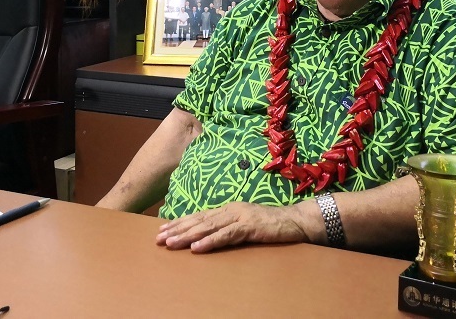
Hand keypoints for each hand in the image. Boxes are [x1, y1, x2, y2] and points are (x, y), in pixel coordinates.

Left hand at [156, 201, 309, 252]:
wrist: (296, 221)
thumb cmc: (271, 225)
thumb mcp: (246, 225)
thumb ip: (229, 228)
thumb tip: (208, 236)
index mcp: (229, 209)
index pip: (199, 216)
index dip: (180, 222)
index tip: (162, 230)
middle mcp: (231, 210)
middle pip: (199, 220)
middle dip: (178, 229)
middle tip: (159, 238)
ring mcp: (240, 217)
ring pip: (208, 227)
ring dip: (188, 236)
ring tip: (171, 243)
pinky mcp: (250, 227)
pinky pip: (226, 235)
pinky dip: (210, 241)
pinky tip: (197, 247)